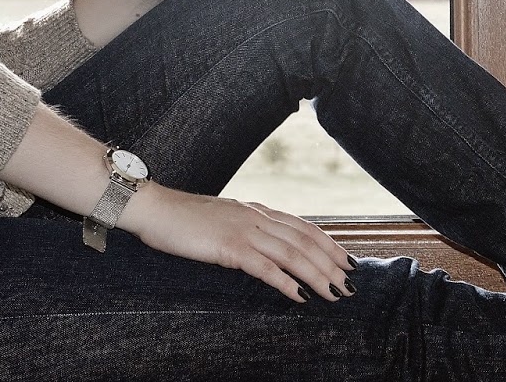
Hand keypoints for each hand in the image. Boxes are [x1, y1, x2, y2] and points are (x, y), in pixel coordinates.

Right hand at [118, 183, 357, 302]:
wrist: (155, 208)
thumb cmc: (184, 218)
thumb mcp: (224, 218)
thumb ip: (246, 227)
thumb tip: (265, 245)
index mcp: (257, 210)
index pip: (303, 227)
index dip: (329, 244)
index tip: (347, 261)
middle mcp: (257, 217)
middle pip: (304, 241)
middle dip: (331, 263)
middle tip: (351, 283)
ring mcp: (244, 231)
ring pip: (292, 254)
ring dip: (317, 275)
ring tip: (334, 293)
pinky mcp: (229, 247)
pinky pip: (265, 267)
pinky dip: (285, 282)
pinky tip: (299, 296)